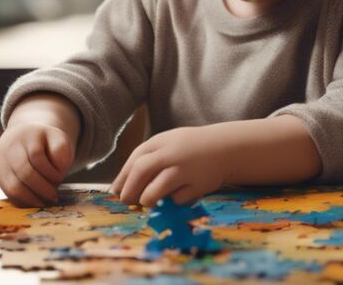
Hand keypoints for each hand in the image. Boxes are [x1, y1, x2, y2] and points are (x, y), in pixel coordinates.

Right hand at [0, 93, 79, 206]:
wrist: (29, 138)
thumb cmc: (48, 144)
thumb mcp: (60, 142)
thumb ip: (61, 156)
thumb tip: (54, 180)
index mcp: (27, 133)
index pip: (36, 156)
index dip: (49, 172)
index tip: (60, 179)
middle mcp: (8, 144)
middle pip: (22, 171)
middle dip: (40, 188)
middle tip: (53, 198)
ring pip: (11, 184)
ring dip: (30, 198)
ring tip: (44, 203)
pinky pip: (7, 191)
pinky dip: (21, 200)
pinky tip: (33, 202)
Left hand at [110, 125, 229, 206]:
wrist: (226, 147)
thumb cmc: (189, 148)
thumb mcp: (167, 145)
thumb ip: (146, 160)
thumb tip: (120, 187)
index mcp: (161, 142)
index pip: (134, 160)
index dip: (122, 178)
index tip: (116, 192)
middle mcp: (172, 153)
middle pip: (141, 172)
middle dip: (129, 191)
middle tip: (127, 201)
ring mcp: (186, 169)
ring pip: (156, 190)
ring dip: (147, 199)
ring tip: (148, 201)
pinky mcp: (199, 184)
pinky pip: (178, 199)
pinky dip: (172, 201)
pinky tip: (177, 195)